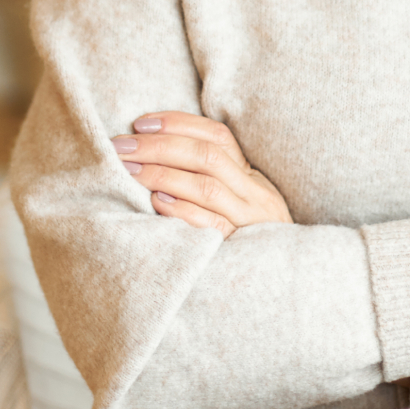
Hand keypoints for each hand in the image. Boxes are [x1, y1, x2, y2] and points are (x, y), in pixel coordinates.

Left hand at [112, 111, 292, 236]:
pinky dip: (183, 210)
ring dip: (163, 174)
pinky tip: (156, 202)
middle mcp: (255, 193)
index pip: (217, 135)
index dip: (179, 124)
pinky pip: (211, 226)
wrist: (287, 287)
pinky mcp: (241, 250)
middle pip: (206, 156)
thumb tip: (155, 152)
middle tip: (122, 147)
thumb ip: (210, 180)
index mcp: (252, 176)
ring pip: (207, 187)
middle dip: (160, 146)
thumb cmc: (249, 239)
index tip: (141, 122)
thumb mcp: (240, 203)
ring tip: (129, 171)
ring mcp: (249, 221)